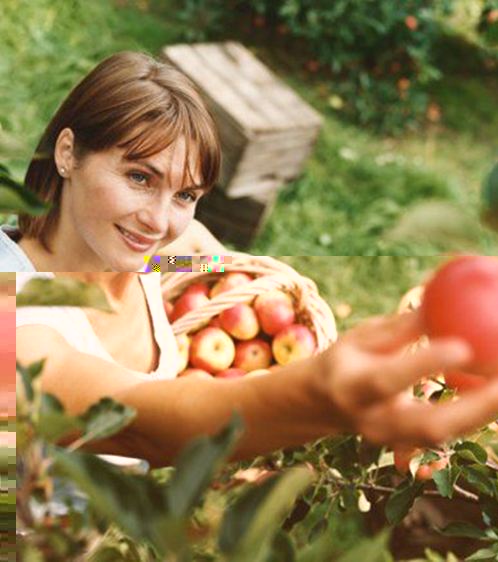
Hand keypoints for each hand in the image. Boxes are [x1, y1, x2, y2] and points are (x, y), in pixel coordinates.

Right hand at [317, 310, 497, 447]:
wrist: (328, 403)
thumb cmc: (348, 360)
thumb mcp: (362, 337)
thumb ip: (401, 328)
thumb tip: (442, 298)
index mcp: (352, 387)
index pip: (388, 379)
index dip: (425, 365)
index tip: (463, 346)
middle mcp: (372, 421)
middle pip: (428, 425)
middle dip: (475, 407)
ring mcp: (393, 441)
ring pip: (445, 435)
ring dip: (485, 411)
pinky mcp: (410, 446)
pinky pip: (449, 434)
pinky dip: (477, 413)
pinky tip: (495, 390)